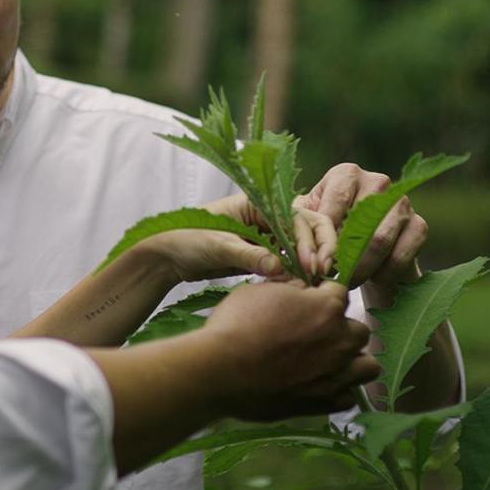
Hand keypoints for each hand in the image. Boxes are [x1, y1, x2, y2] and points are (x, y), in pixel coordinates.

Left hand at [139, 194, 337, 281]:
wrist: (166, 257)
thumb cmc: (186, 239)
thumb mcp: (218, 246)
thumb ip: (249, 256)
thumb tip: (280, 267)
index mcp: (258, 203)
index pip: (297, 217)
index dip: (309, 240)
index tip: (313, 264)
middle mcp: (266, 216)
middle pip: (307, 226)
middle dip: (319, 247)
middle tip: (322, 273)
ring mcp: (266, 235)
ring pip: (301, 244)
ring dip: (311, 261)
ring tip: (315, 283)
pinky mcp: (262, 254)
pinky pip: (288, 260)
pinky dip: (297, 271)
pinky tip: (300, 286)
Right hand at [202, 280, 379, 419]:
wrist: (220, 370)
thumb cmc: (234, 325)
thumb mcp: (257, 292)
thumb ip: (287, 289)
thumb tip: (300, 290)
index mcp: (326, 307)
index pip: (340, 293)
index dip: (323, 296)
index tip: (309, 303)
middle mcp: (339, 340)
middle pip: (360, 331)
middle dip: (342, 330)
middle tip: (316, 335)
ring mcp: (336, 374)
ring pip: (368, 367)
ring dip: (353, 362)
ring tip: (329, 363)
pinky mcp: (324, 402)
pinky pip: (348, 397)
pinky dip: (337, 392)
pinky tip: (318, 386)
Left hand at [301, 163, 427, 292]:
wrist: (364, 247)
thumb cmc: (327, 231)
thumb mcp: (307, 224)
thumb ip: (298, 230)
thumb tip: (300, 252)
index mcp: (345, 174)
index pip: (331, 208)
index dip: (321, 241)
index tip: (313, 267)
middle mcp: (377, 182)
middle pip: (356, 225)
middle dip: (341, 259)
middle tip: (329, 281)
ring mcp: (402, 203)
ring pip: (379, 242)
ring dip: (360, 269)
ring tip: (346, 283)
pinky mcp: (419, 225)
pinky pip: (400, 256)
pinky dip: (383, 274)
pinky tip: (371, 279)